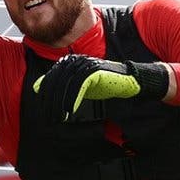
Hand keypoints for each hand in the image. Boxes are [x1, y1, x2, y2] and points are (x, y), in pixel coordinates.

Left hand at [32, 54, 169, 122]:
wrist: (137, 81)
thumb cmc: (113, 86)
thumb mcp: (88, 90)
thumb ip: (71, 90)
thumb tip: (56, 96)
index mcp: (75, 64)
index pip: (54, 76)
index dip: (46, 91)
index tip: (42, 108)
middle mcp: (80, 62)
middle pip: (57, 78)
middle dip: (49, 98)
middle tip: (46, 116)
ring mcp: (88, 65)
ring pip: (66, 81)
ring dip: (59, 100)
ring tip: (56, 116)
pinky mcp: (98, 72)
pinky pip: (80, 84)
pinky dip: (73, 97)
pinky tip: (69, 111)